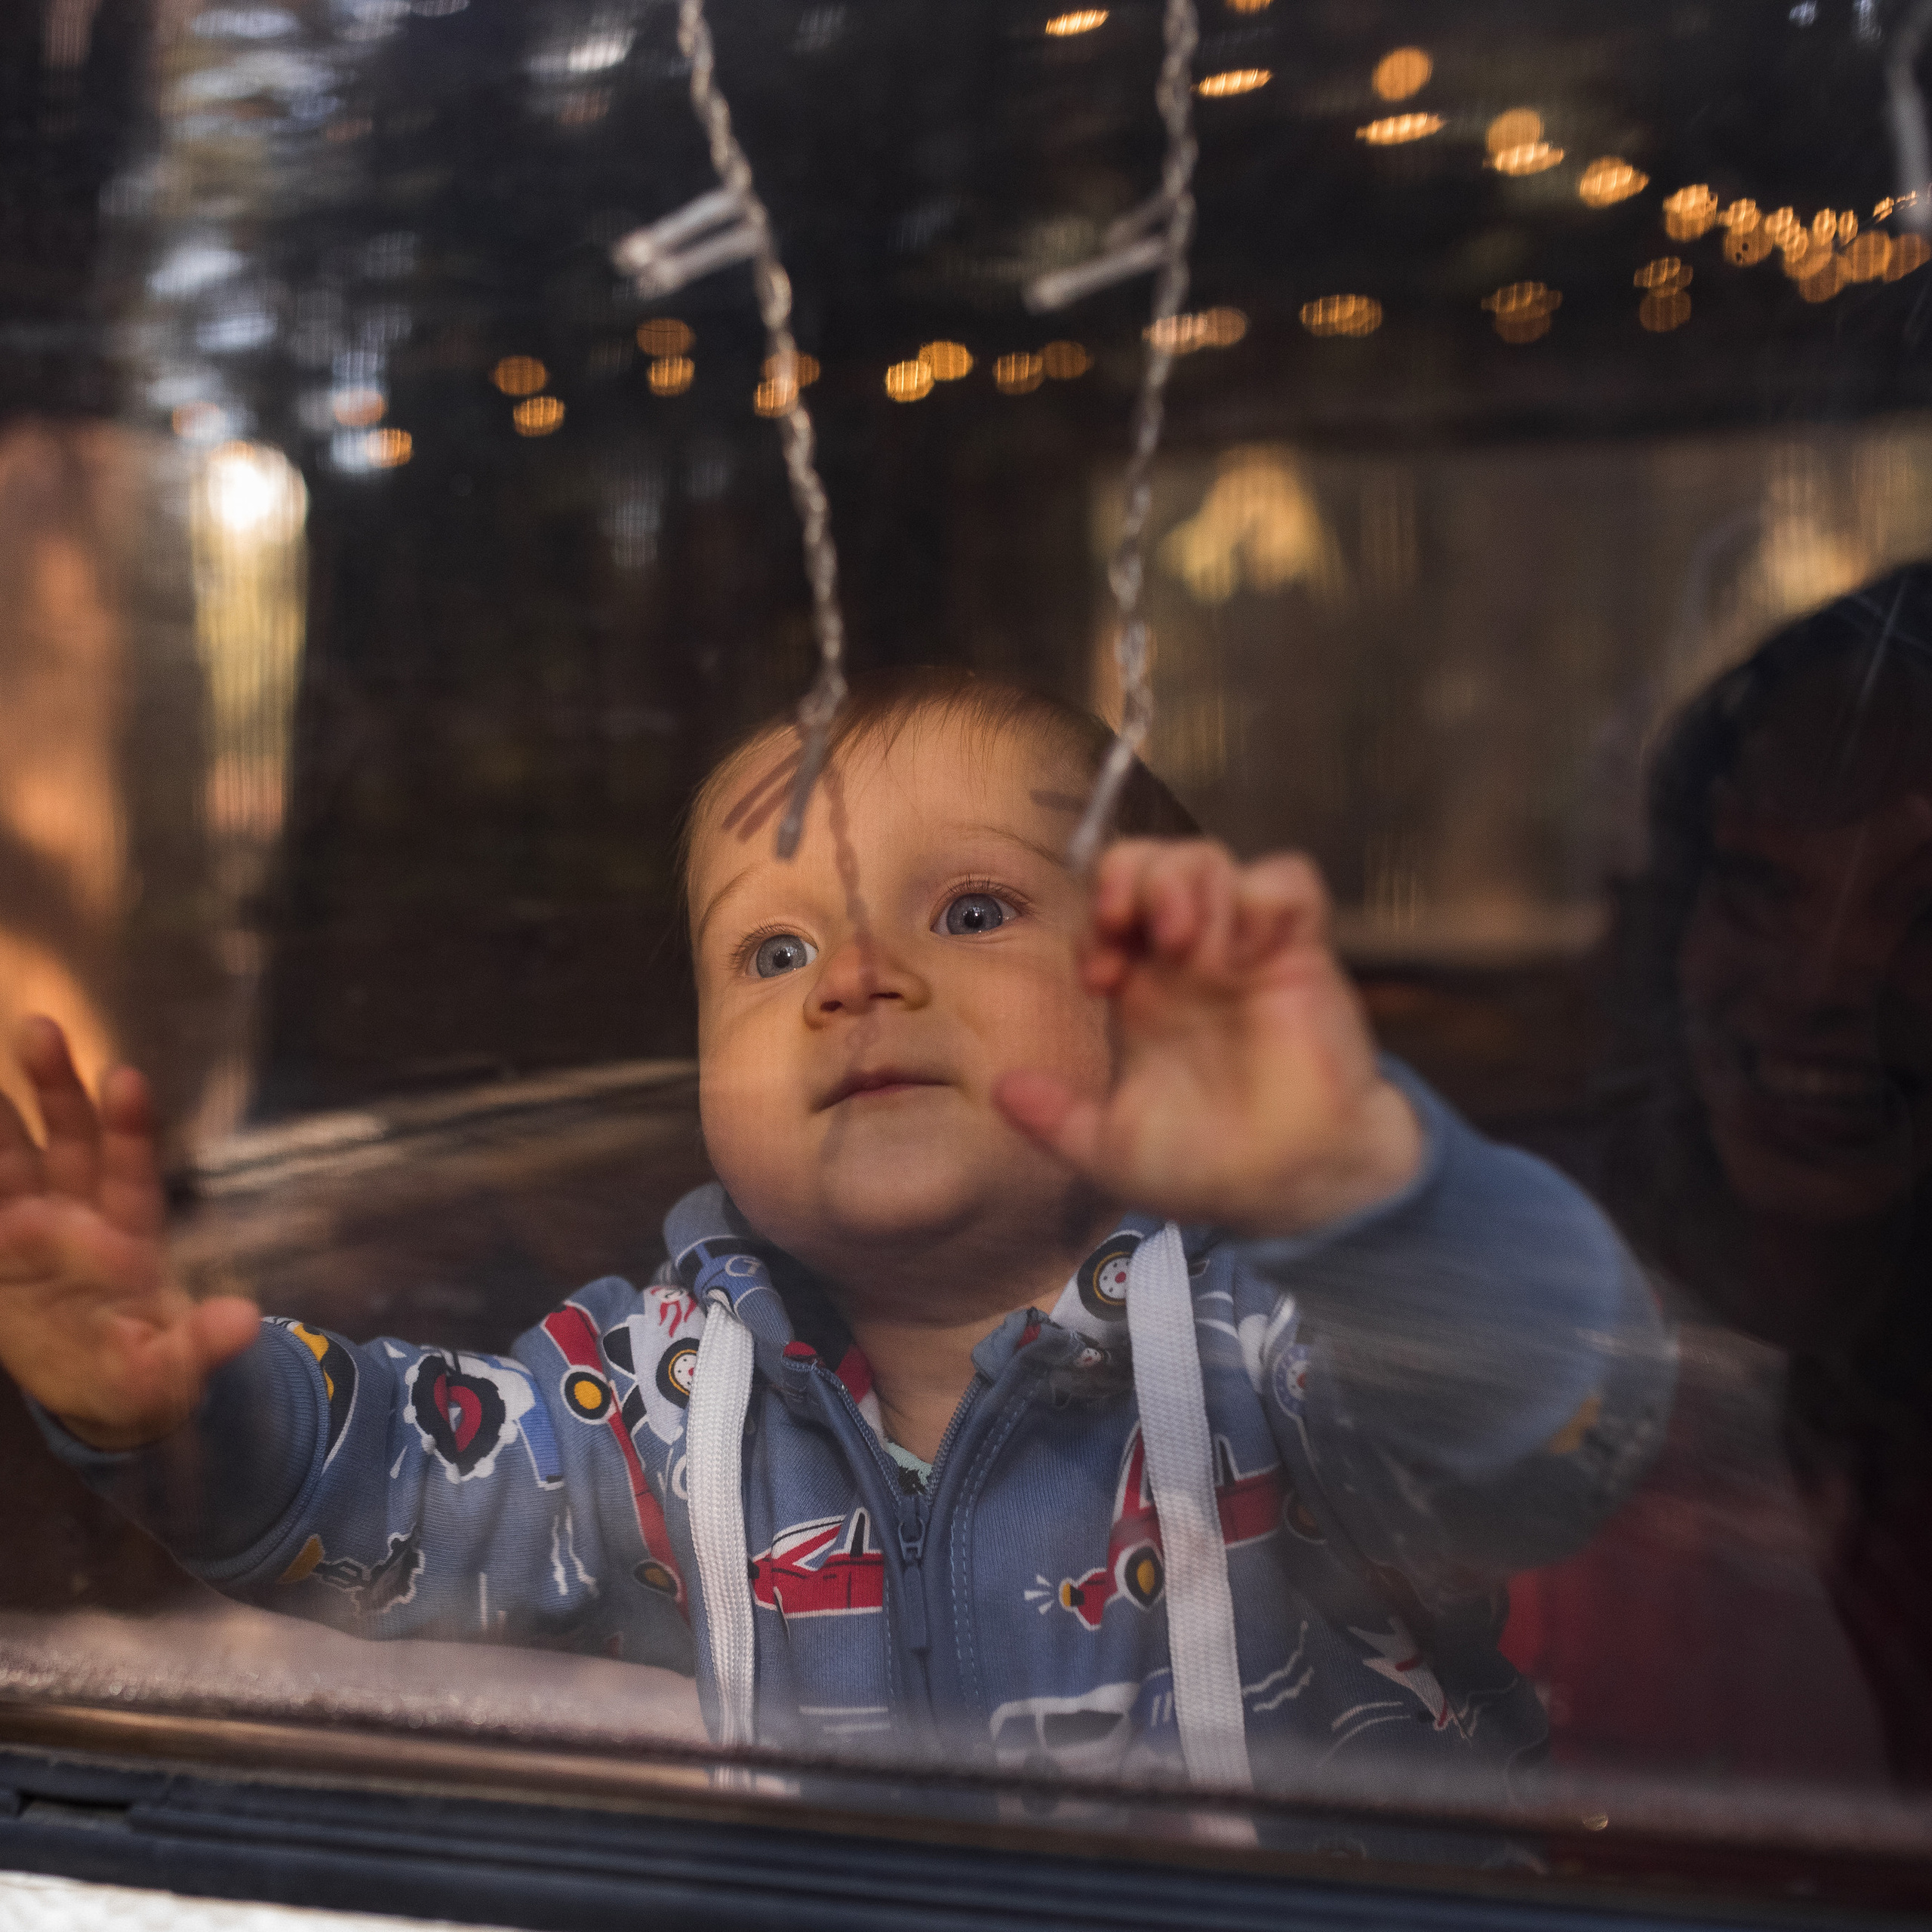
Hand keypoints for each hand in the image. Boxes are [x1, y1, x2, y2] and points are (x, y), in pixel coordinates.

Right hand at [0, 1017, 258, 1450]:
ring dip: (0, 1116)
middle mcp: (80, 1217)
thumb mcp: (170, 1371)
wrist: (100, 1394)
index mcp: (129, 1237)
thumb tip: (246, 1323)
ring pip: (15, 1156)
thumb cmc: (143, 1374)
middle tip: (43, 1028)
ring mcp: (31, 1227)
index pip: (129, 1172)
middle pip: (70, 1141)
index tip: (126, 1079)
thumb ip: (200, 1345)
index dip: (129, 1129)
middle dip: (57, 1087)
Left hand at [995, 841, 1421, 1235]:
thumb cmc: (1212, 1169)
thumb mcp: (1114, 1152)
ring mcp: (1245, 951)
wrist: (1295, 1189)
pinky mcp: (1301, 954)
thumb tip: (1001, 1089)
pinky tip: (1246, 949)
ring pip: (1210, 857)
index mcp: (1144, 991)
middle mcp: (1190, 961)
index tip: (1099, 981)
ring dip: (1186, 883)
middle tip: (1130, 929)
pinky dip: (1261, 895)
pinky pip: (1287, 881)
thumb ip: (1056, 1122)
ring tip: (1187, 945)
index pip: (1108, 910)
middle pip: (1151, 863)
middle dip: (1132, 877)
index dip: (1094, 924)